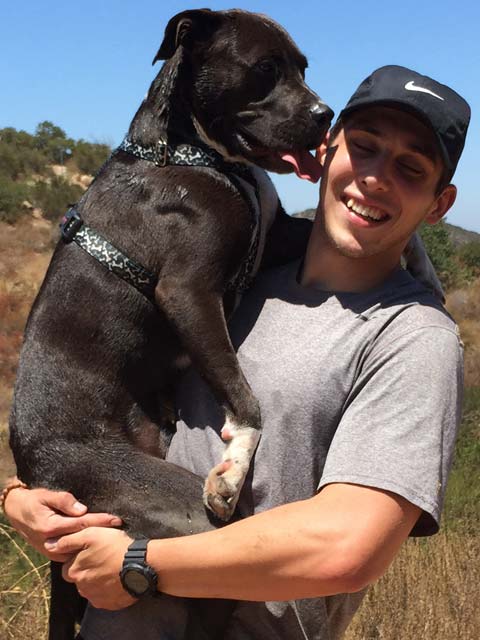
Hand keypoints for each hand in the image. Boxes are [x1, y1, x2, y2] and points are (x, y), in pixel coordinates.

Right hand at [3, 487, 121, 561]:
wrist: (18, 513)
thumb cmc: (35, 500)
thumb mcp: (47, 495)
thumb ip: (64, 501)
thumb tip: (83, 509)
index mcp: (51, 526)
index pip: (82, 524)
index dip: (100, 521)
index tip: (117, 519)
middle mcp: (52, 542)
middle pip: (83, 538)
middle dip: (103, 534)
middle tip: (123, 531)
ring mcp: (53, 551)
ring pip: (79, 548)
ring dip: (96, 543)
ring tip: (116, 538)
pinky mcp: (54, 554)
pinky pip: (73, 553)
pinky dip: (86, 549)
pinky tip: (100, 545)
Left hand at [48, 527, 135, 609]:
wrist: (141, 565)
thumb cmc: (115, 546)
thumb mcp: (90, 534)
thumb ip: (68, 540)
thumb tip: (49, 545)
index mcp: (75, 571)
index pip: (68, 566)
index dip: (79, 557)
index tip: (92, 551)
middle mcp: (81, 588)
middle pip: (79, 578)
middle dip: (86, 570)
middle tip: (102, 558)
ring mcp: (96, 597)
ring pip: (90, 588)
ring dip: (97, 579)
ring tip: (111, 567)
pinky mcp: (109, 603)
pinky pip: (104, 596)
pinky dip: (108, 588)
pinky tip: (116, 577)